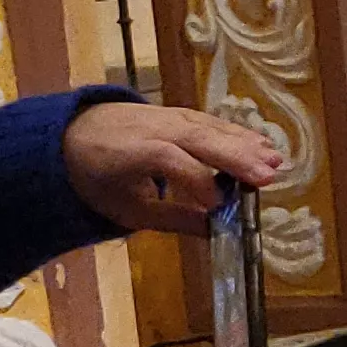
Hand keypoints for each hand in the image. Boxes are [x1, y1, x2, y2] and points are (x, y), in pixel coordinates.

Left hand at [65, 101, 280, 235]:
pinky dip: (239, 134)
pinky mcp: (181, 114)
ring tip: (274, 161)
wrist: (72, 134)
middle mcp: (151, 127)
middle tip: (267, 177)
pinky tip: (262, 144)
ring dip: (245, 144)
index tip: (219, 207)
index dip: (196, 181)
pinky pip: (212, 122)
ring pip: (210, 127)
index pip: (169, 160)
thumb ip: (172, 218)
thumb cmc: (99, 178)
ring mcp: (168, 116)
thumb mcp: (126, 208)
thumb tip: (216, 232)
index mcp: (129, 152)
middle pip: (197, 138)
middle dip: (234, 157)